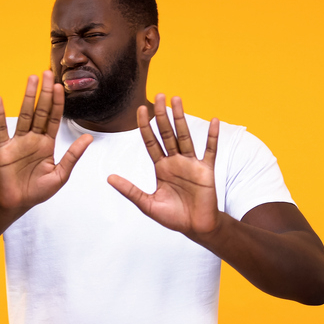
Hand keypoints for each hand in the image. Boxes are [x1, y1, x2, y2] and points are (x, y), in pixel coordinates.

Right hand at [0, 71, 91, 212]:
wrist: (17, 203)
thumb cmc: (39, 191)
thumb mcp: (60, 175)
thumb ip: (73, 156)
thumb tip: (89, 138)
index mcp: (47, 143)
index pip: (53, 118)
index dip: (57, 103)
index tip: (61, 87)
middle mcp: (33, 138)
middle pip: (39, 111)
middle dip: (44, 93)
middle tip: (47, 73)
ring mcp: (17, 141)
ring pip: (23, 114)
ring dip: (27, 96)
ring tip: (31, 78)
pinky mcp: (3, 148)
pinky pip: (1, 129)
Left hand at [108, 94, 220, 235]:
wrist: (196, 228)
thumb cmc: (173, 217)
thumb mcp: (147, 204)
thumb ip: (130, 190)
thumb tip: (109, 178)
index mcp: (161, 168)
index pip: (151, 141)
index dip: (146, 126)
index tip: (140, 109)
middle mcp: (175, 161)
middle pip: (167, 133)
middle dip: (162, 115)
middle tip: (159, 95)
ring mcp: (191, 164)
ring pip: (185, 136)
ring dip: (181, 118)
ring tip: (177, 99)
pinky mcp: (206, 171)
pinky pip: (210, 150)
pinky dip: (212, 136)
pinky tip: (214, 120)